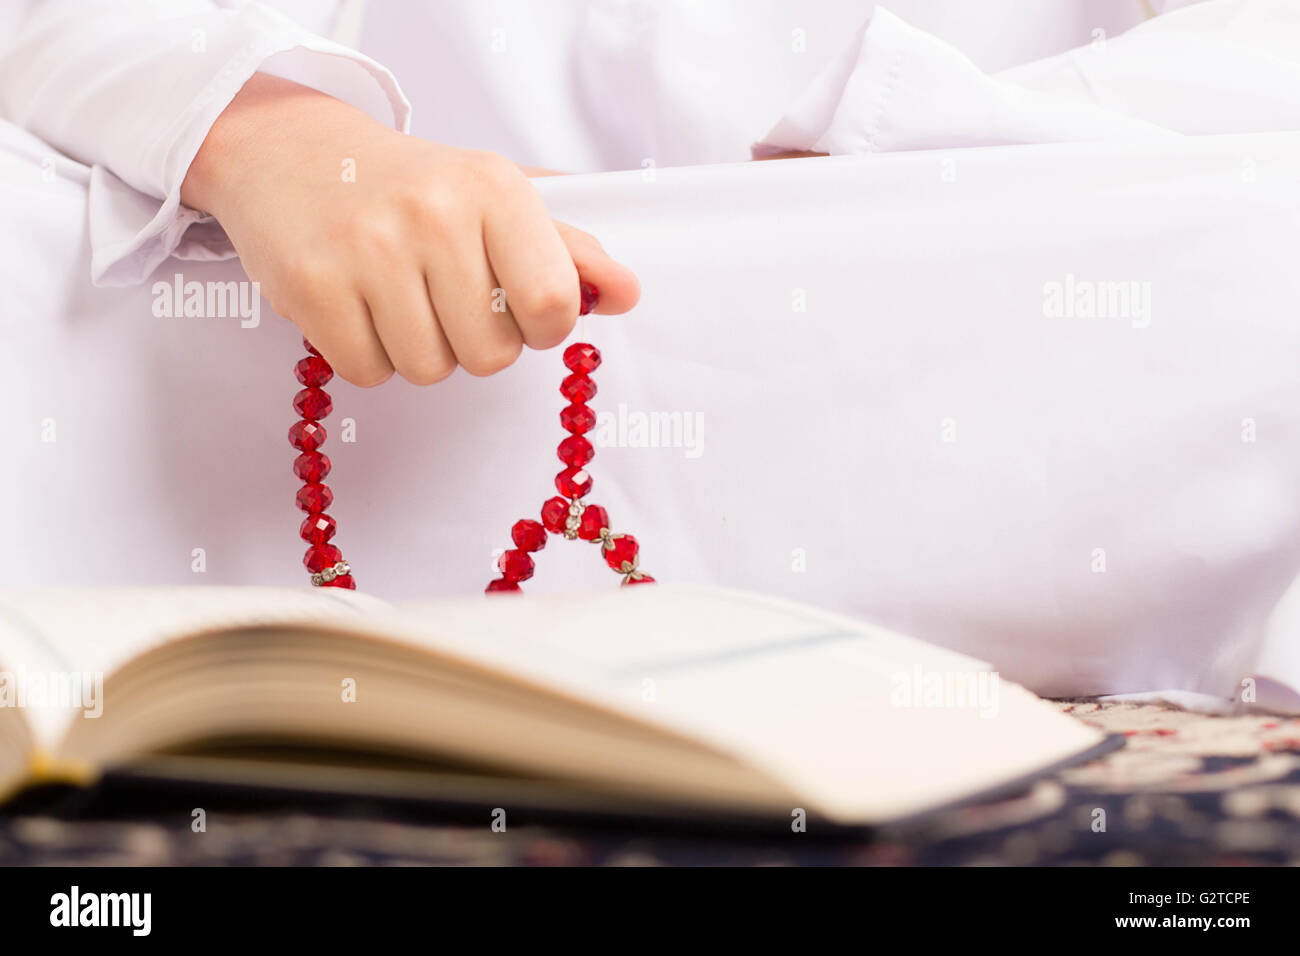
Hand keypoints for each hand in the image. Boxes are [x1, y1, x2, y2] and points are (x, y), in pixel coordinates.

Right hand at [181, 74, 639, 385]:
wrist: (292, 153)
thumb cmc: (413, 187)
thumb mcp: (496, 199)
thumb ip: (568, 250)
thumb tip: (628, 294)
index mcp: (495, 187)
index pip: (554, 305)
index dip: (542, 326)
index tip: (516, 306)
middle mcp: (434, 212)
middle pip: (491, 355)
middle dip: (475, 342)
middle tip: (443, 295)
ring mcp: (366, 248)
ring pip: (429, 371)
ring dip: (420, 350)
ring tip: (397, 297)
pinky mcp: (310, 284)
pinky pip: (368, 373)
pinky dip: (367, 355)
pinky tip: (357, 305)